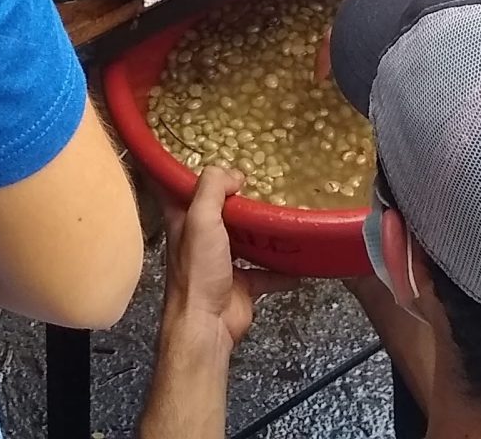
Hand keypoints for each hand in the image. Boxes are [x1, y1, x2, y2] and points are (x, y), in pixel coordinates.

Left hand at [161, 168, 302, 347]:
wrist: (207, 325)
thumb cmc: (197, 273)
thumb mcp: (200, 219)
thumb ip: (213, 188)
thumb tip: (233, 174)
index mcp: (184, 221)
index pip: (182, 188)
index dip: (194, 172)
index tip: (215, 155)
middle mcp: (200, 240)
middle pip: (219, 212)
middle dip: (237, 199)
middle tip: (261, 182)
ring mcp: (222, 263)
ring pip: (244, 240)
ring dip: (262, 231)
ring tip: (283, 214)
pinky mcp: (242, 285)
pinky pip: (267, 273)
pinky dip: (282, 269)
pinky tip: (297, 261)